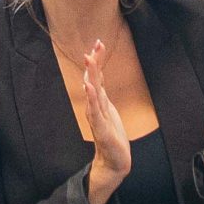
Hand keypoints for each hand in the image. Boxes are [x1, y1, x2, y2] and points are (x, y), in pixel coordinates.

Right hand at [79, 39, 131, 203]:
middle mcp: (95, 105)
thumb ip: (101, 95)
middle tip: (93, 46)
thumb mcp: (108, 110)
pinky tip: (88, 86)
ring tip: (88, 60)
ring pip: (93, 91)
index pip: (97, 76)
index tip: (99, 43)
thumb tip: (96, 78)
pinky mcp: (100, 127)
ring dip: (91, 75)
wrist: (115, 161)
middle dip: (94, 63)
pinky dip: (91, 97)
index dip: (97, 60)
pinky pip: (94, 110)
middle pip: (94, 80)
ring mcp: (97, 116)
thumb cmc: (112, 135)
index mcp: (100, 100)